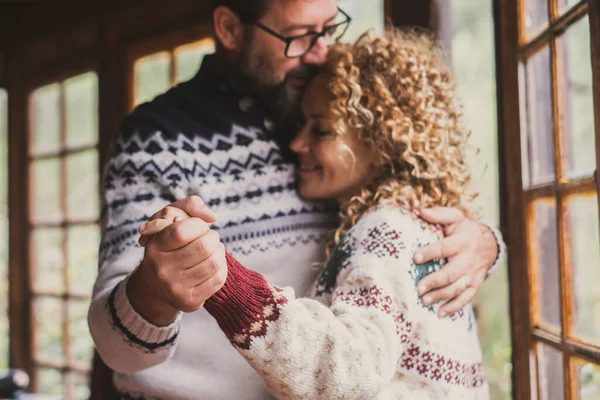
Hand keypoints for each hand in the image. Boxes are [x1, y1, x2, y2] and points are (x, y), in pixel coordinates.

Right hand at [127, 196, 225, 325]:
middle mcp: (161, 269)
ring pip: (214, 262)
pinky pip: (219, 279)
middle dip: (213, 238)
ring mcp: (175, 288)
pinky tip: (214, 264)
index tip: (200, 227)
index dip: (199, 225)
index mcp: (154, 246)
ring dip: (220, 252)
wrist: (157, 285)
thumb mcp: (171, 218)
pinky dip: (222, 267)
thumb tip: (212, 217)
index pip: (182, 230)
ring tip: (214, 250)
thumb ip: (191, 205)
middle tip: (210, 238)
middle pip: (204, 246)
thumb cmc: (171, 244)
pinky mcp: (189, 301)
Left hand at [412, 207, 497, 316]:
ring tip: (424, 301)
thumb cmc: (465, 230)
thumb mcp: (455, 218)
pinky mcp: (475, 285)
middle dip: (435, 281)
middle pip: (451, 273)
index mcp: (462, 241)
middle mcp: (468, 259)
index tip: (416, 257)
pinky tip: (440, 313)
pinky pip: (466, 298)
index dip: (430, 252)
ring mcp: (473, 274)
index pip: (445, 248)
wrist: (490, 244)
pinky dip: (454, 307)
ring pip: (457, 288)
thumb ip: (438, 214)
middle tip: (419, 288)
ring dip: (441, 296)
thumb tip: (418, 211)